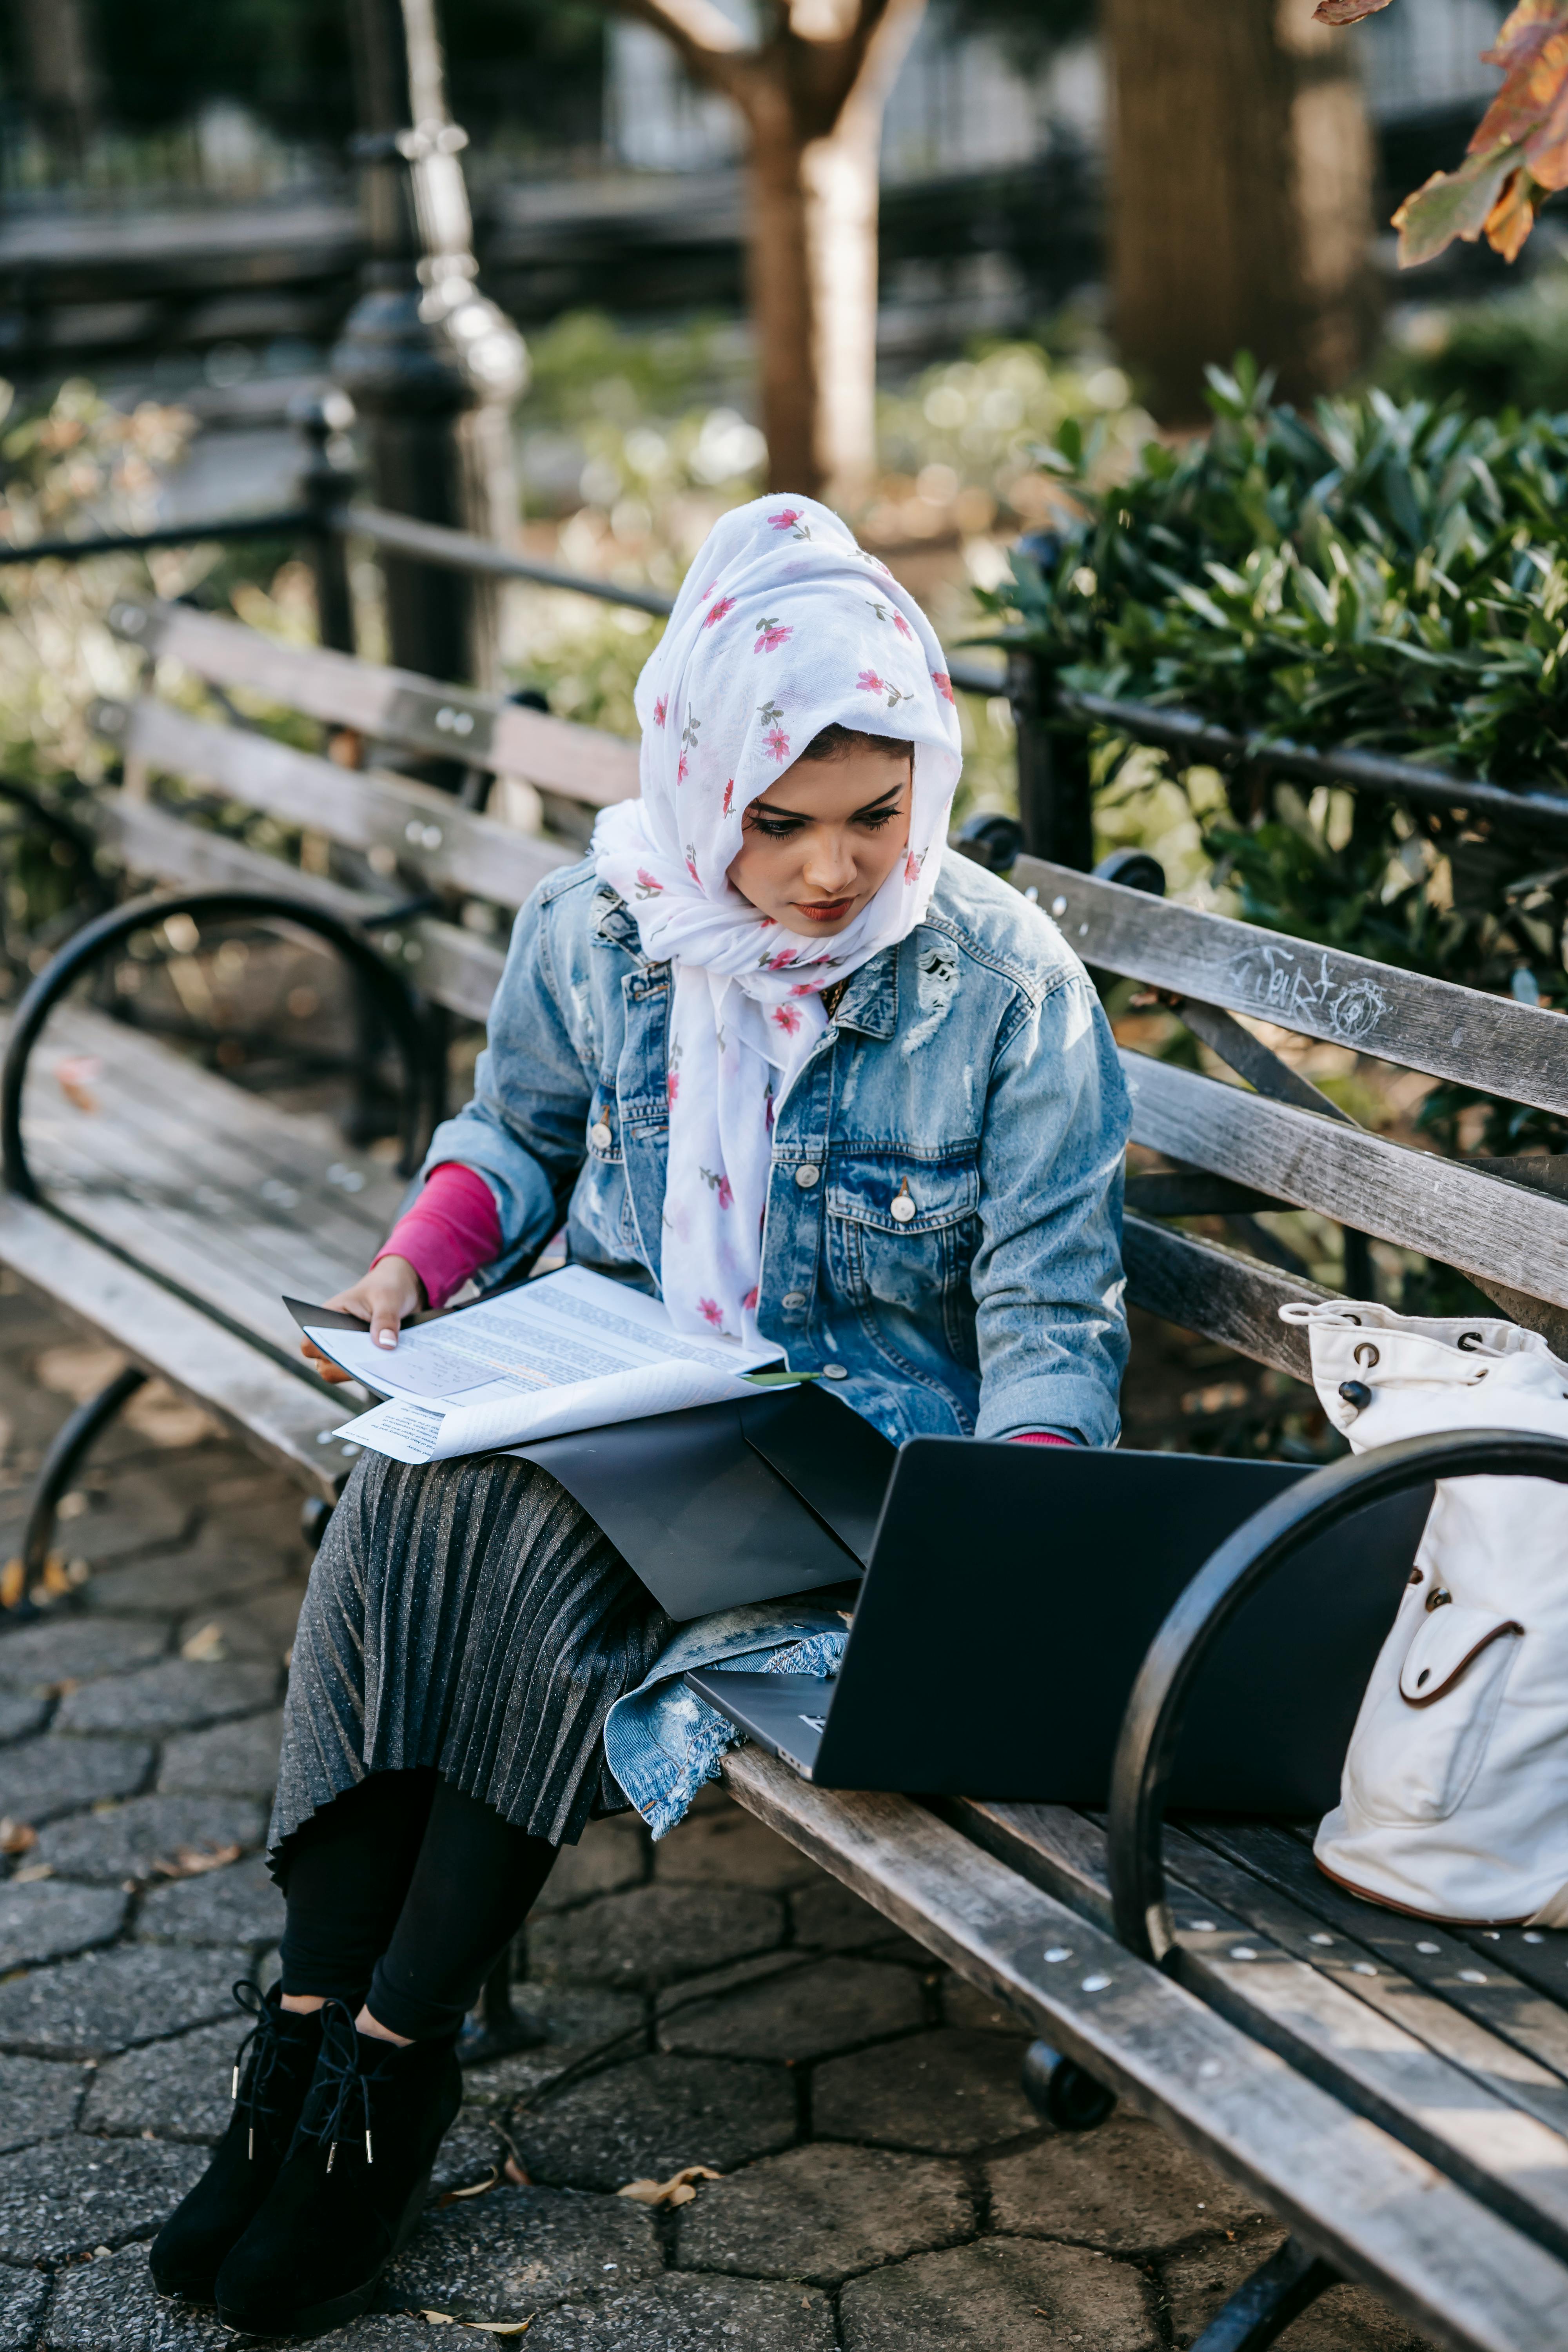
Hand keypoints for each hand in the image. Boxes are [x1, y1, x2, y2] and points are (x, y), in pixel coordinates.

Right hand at [301, 1256, 424, 1382]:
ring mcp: (349, 1349)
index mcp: (327, 1318)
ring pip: (345, 1372)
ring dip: (363, 1371)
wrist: (402, 1289)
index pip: (310, 1344)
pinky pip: (366, 1372)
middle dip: (345, 1367)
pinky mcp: (365, 1357)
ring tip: (384, 1364)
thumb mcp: (388, 1298)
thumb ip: (385, 1319)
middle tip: (369, 1362)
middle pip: (326, 1366)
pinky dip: (377, 1371)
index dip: (321, 1353)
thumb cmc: (386, 1287)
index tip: (342, 1353)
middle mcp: (333, 1337)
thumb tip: (385, 1345)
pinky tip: (393, 1366)